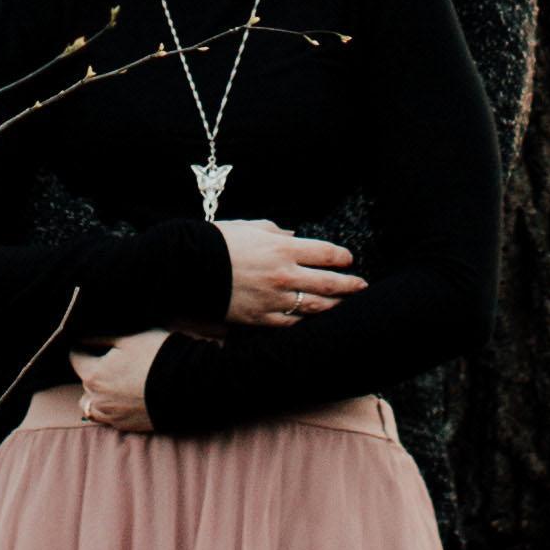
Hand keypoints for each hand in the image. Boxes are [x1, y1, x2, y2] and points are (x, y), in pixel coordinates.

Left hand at [69, 327, 167, 433]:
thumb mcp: (128, 339)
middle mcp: (98, 399)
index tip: (93, 342)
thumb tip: (85, 339)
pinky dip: (111, 407)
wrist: (187, 385)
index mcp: (94, 375)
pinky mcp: (126, 426)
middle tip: (113, 359)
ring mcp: (112, 416)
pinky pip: (108, 417)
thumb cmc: (156, 356)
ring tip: (115, 382)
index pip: (75, 357)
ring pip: (92, 404)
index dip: (83, 346)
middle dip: (93, 369)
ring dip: (97, 393)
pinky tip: (125, 397)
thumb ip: (101, 339)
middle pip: (85, 381)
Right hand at [211, 215, 365, 329]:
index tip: (348, 259)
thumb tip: (292, 236)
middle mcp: (284, 275)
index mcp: (283, 249)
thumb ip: (276, 231)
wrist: (188, 267)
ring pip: (315, 307)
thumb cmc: (218, 242)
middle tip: (362, 285)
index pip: (326, 253)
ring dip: (335, 306)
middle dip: (350, 285)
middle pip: (329, 283)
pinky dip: (306, 320)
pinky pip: (292, 322)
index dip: (342, 257)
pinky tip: (314, 319)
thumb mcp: (250, 227)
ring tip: (345, 305)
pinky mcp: (261, 318)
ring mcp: (274, 300)